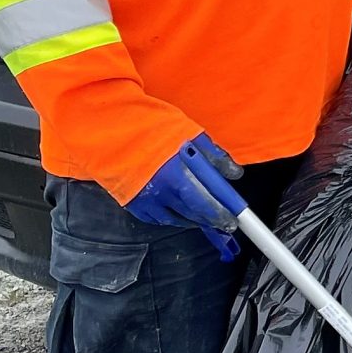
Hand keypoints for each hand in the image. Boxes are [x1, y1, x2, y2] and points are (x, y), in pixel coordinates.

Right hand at [127, 135, 246, 256]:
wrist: (117, 130)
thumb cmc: (154, 128)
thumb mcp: (191, 135)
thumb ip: (214, 156)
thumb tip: (234, 174)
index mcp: (177, 174)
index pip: (205, 204)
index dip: (221, 215)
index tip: (232, 222)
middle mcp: (161, 192)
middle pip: (192, 214)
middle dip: (209, 220)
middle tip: (222, 223)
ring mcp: (145, 200)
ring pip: (175, 219)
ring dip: (192, 220)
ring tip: (204, 218)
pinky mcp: (133, 204)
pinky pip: (157, 218)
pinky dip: (171, 218)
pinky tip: (179, 213)